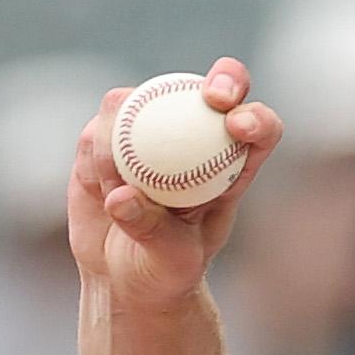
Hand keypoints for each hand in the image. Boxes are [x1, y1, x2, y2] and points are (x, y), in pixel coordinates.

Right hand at [68, 57, 282, 313]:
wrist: (121, 275)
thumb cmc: (163, 271)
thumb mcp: (169, 261)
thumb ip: (152, 230)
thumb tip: (123, 195)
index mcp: (230, 167)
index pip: (258, 129)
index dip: (256, 118)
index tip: (239, 127)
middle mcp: (194, 137)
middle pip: (216, 89)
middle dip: (224, 80)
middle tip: (213, 98)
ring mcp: (148, 130)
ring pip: (141, 102)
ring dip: (126, 137)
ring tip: (120, 188)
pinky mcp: (105, 136)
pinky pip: (98, 129)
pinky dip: (96, 156)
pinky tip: (100, 186)